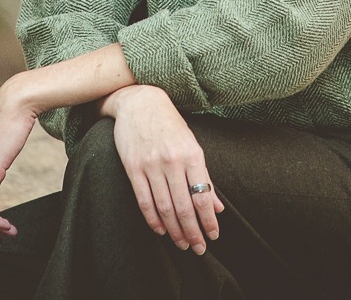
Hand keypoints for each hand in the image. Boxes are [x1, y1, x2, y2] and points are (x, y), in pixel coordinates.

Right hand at [106, 85, 223, 253]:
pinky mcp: (133, 167)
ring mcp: (151, 165)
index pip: (202, 196)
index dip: (208, 220)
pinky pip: (144, 200)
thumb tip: (217, 206)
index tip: (213, 236)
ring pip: (164, 207)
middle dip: (193, 232)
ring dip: (174, 230)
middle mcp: (172, 161)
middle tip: (198, 248)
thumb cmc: (170, 124)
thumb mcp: (192, 145)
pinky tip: (161, 230)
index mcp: (192, 155)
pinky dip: (153, 219)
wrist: (139, 102)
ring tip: (182, 243)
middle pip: (184, 207)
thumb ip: (204, 176)